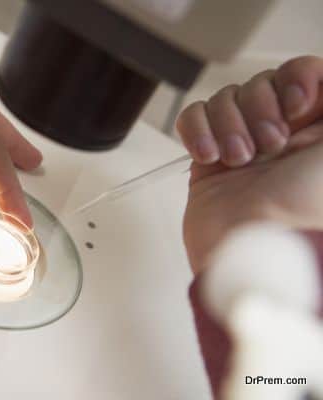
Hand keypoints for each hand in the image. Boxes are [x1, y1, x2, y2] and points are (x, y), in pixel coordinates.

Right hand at [177, 56, 322, 272]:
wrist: (256, 245)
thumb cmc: (306, 206)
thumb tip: (321, 81)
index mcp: (317, 127)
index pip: (302, 72)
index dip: (295, 79)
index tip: (296, 106)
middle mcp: (281, 133)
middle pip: (260, 83)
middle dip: (259, 108)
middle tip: (269, 145)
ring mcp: (242, 144)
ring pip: (224, 98)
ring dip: (229, 125)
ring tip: (239, 160)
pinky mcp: (207, 158)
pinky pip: (193, 118)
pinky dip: (197, 131)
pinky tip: (210, 156)